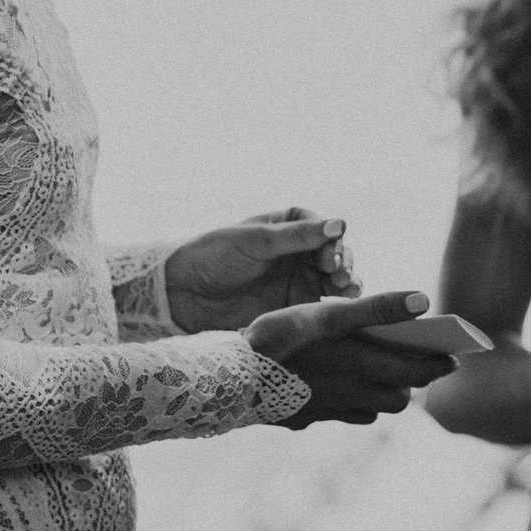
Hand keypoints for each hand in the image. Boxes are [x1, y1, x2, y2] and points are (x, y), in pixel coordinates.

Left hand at [165, 207, 358, 334]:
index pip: (325, 230)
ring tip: (347, 291)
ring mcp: (298, 279)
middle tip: (338, 277)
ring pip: (335, 279)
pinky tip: (341, 306)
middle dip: (343, 264)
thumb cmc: (214, 256)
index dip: (333, 243)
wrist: (183, 294)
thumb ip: (298, 236)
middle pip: (336, 255)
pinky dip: (334, 304)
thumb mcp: (255, 241)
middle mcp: (299, 252)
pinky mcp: (293, 306)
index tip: (329, 258)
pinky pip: (321, 305)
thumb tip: (340, 224)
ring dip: (347, 283)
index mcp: (290, 226)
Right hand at [247, 290, 457, 428]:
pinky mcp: (304, 419)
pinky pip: (341, 415)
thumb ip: (376, 308)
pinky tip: (340, 385)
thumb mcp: (325, 316)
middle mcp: (350, 396)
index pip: (417, 373)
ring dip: (382, 393)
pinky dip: (351, 403)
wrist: (225, 380)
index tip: (453, 358)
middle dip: (411, 382)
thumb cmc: (277, 339)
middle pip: (398, 398)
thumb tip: (425, 301)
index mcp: (361, 369)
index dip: (439, 365)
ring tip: (380, 371)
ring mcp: (327, 412)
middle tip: (416, 362)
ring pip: (371, 409)